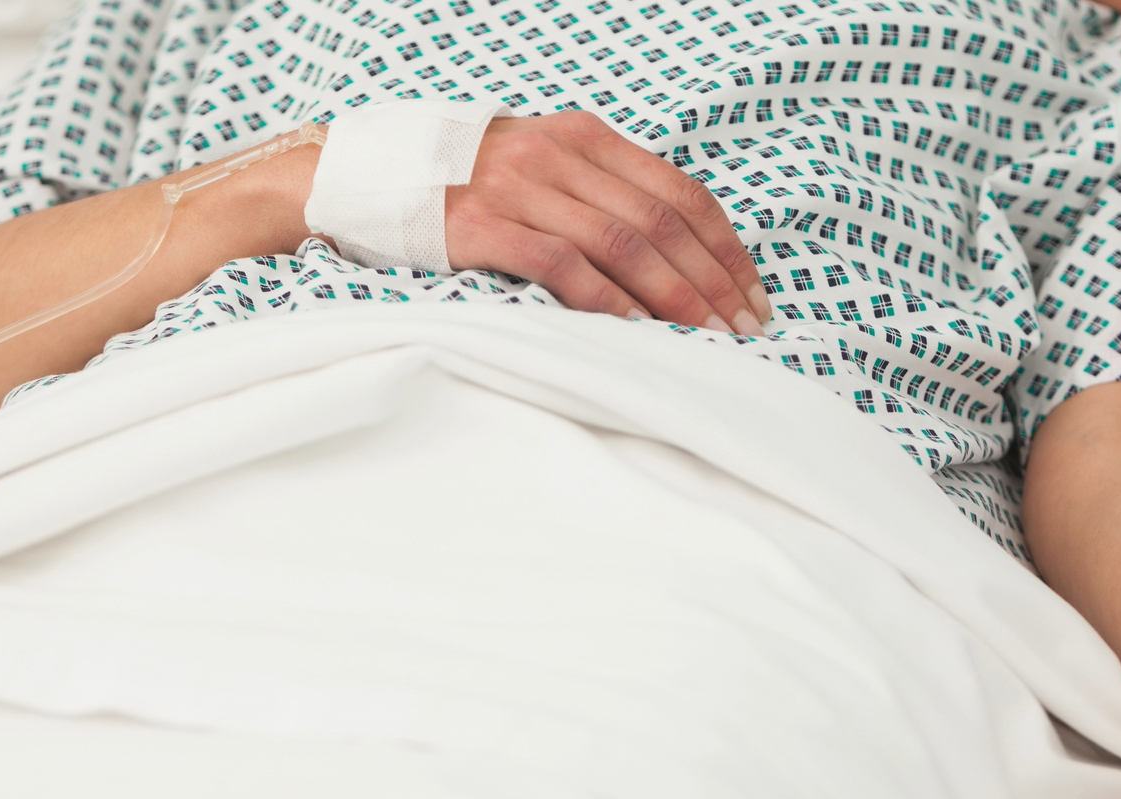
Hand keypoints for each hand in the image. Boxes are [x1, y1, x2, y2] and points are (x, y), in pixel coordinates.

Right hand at [445, 111, 771, 334]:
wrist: (368, 175)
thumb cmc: (468, 183)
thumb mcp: (543, 164)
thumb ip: (602, 192)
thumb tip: (678, 255)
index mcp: (584, 137)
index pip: (680, 193)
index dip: (725, 249)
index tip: (753, 296)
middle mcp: (558, 155)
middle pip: (660, 223)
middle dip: (712, 282)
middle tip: (742, 331)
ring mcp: (519, 187)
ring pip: (622, 244)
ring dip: (673, 299)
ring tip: (705, 339)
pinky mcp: (482, 225)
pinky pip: (562, 265)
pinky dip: (607, 302)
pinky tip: (635, 334)